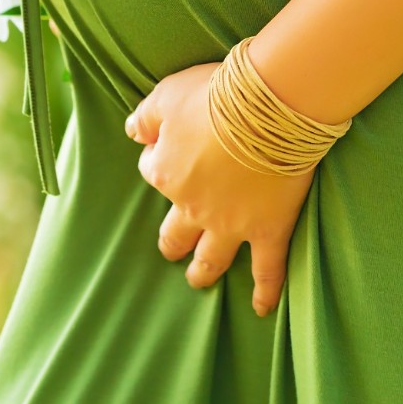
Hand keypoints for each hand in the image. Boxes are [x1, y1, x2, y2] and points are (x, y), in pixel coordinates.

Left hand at [125, 59, 314, 316]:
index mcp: (166, 173)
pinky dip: (265, 291)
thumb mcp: (167, 94)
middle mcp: (193, 206)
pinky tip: (261, 309)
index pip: (152, 172)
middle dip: (171, 241)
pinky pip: (267, 270)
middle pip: (174, 232)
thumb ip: (145, 116)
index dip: (159, 160)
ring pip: (210, 258)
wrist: (267, 108)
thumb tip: (133, 132)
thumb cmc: (216, 94)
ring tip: (198, 279)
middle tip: (172, 248)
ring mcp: (231, 223)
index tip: (169, 150)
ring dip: (202, 271)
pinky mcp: (269, 229)